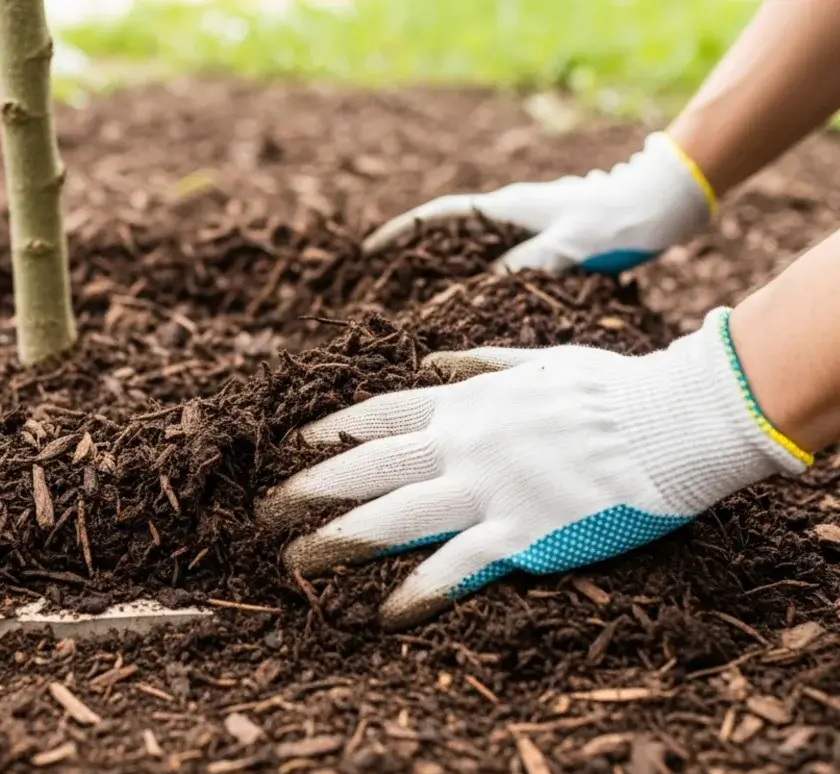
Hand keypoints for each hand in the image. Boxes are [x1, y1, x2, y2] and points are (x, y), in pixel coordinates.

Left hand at [257, 308, 811, 629]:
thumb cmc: (611, 388)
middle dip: (310, 489)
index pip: (378, 415)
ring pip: (394, 517)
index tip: (289, 443)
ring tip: (296, 561)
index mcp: (467, 402)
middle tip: (264, 512)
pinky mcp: (522, 534)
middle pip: (368, 468)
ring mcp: (489, 490)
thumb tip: (432, 360)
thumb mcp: (536, 359)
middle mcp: (464, 444)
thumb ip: (477, 364)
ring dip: (340, 540)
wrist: (670, 419)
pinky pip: (457, 567)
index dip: (328, 431)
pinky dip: (419, 590)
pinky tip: (387, 612)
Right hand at [362, 132, 715, 274]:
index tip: (369, 252)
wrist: (663, 203)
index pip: (439, 217)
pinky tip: (476, 310)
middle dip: (414, 257)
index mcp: (508, 208)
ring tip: (417, 307)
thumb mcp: (566, 247)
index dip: (401, 234)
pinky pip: (500, 264)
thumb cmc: (616, 221)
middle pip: (449, 235)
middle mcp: (511, 215)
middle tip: (383, 288)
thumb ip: (520, 267)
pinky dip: (479, 283)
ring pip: (473, 252)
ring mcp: (528, 227)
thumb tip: (475, 290)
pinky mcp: (546, 243)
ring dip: (445, 274)